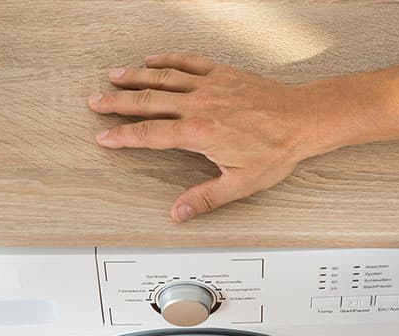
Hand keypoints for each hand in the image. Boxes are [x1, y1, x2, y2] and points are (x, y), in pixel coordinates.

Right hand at [90, 53, 332, 221]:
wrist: (303, 119)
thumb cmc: (276, 150)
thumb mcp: (241, 184)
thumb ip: (206, 198)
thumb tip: (179, 213)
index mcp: (199, 133)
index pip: (150, 134)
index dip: (123, 137)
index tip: (105, 138)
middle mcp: (200, 104)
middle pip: (148, 101)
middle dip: (118, 103)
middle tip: (95, 102)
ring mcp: (210, 85)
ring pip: (163, 77)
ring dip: (135, 76)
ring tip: (113, 75)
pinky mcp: (222, 72)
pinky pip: (188, 61)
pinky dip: (168, 59)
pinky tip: (153, 60)